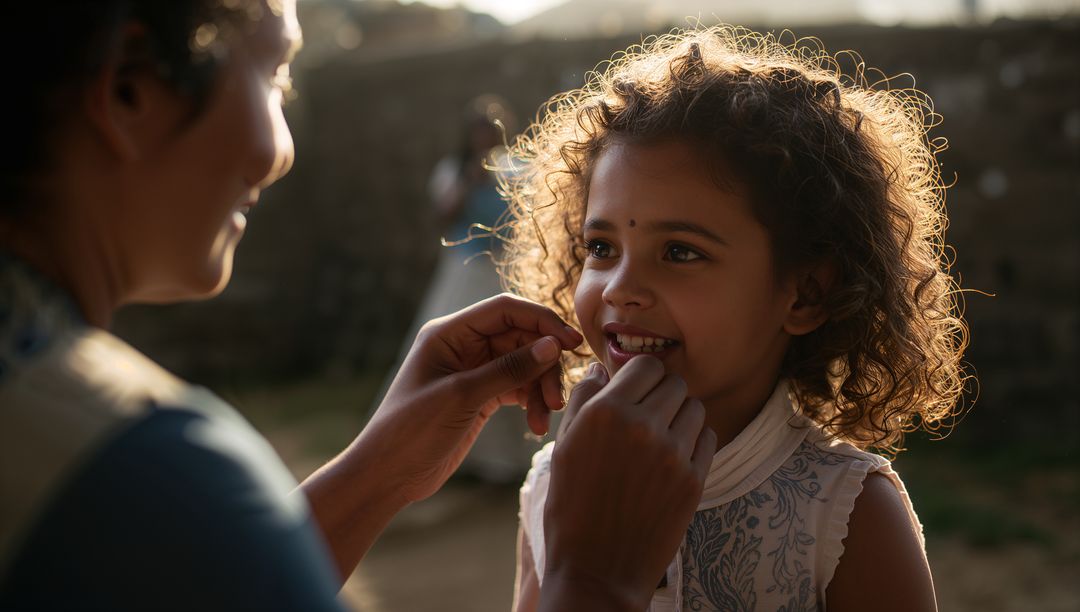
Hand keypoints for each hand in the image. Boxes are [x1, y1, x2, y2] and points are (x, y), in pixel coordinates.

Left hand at [359, 293, 581, 504]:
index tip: (571, 342)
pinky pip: (517, 387)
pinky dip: (531, 402)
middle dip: (543, 364)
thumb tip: (554, 346)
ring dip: (540, 388)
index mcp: (449, 332)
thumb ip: (509, 369)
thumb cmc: (412, 430)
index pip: (505, 310)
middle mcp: (462, 346)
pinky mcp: (481, 396)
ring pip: (523, 364)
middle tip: (558, 397)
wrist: (388, 475)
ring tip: (545, 418)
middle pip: (520, 338)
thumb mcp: (462, 396)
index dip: (541, 321)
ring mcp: (473, 371)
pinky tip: (536, 425)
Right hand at [538, 356, 716, 610]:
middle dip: (662, 394)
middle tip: (648, 416)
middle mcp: (642, 426)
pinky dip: (695, 440)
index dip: (642, 375)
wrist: (598, 571)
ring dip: (681, 416)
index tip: (636, 390)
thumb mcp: (563, 449)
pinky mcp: (694, 479)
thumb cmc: (572, 509)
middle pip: (675, 383)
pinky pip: (708, 437)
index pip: (645, 365)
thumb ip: (583, 402)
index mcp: (605, 413)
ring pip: (695, 408)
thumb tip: (601, 370)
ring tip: (661, 438)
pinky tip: (674, 458)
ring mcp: (672, 453)